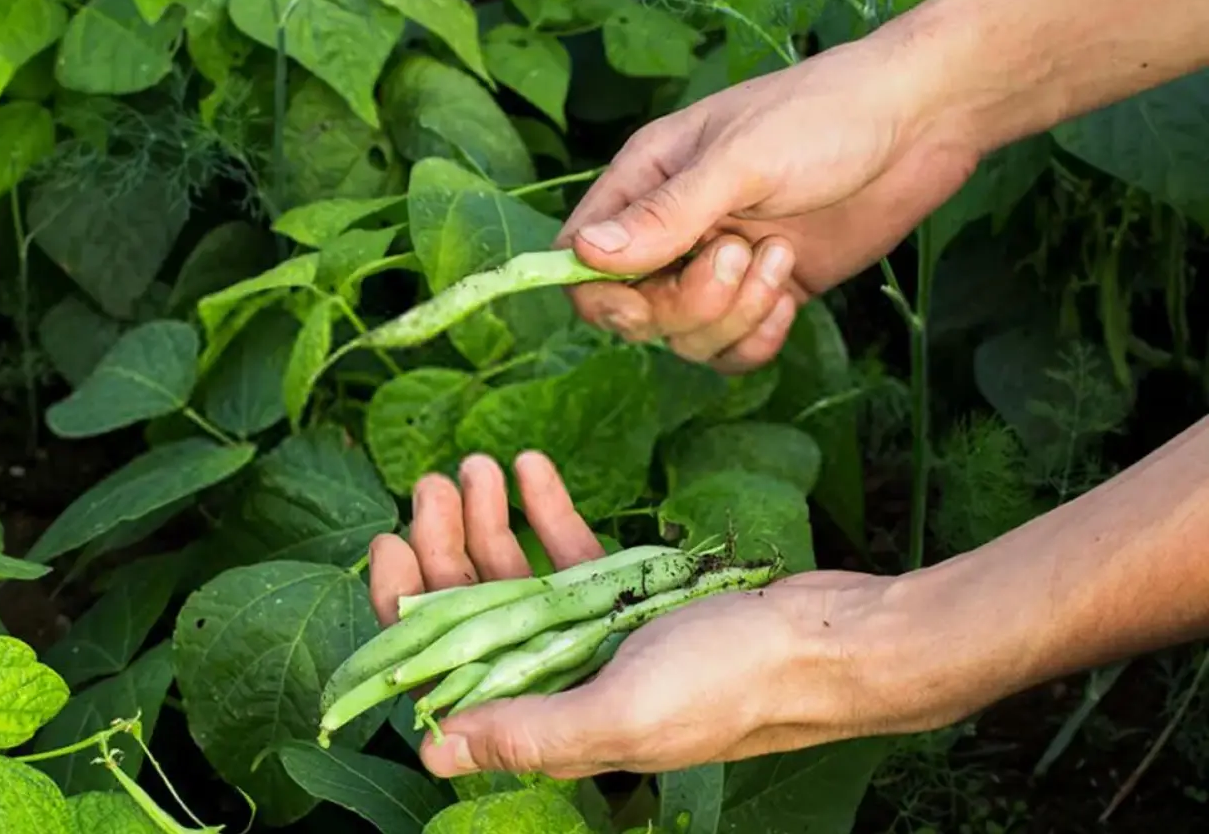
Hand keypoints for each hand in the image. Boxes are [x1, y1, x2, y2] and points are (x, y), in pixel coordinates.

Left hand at [367, 451, 891, 778]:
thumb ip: (526, 734)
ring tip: (476, 465)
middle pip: (474, 613)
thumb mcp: (622, 714)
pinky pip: (574, 556)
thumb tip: (432, 756)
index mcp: (550, 723)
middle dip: (445, 547)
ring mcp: (598, 636)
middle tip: (435, 483)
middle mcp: (563, 682)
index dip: (405, 613)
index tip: (388, 544)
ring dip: (490, 521)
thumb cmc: (734, 684)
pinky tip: (534, 467)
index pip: (448, 673)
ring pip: (519, 576)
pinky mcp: (635, 599)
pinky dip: (548, 513)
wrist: (834, 642)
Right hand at [557, 39, 980, 371]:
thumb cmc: (823, 115)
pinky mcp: (767, 293)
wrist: (921, 121)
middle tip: (738, 256)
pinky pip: (733, 350)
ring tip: (780, 258)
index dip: (600, 293)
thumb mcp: (739, 160)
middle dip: (686, 303)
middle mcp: (674, 229)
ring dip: (734, 315)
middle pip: (635, 312)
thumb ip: (665, 215)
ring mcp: (720, 266)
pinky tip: (792, 297)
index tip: (643, 297)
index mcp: (647, 181)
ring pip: (686, 338)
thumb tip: (585, 256)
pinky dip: (758, 339)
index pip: (581, 257)